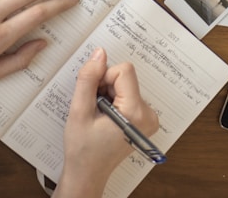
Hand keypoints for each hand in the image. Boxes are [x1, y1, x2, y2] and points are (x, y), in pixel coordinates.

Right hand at [54, 47, 158, 197]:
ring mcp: (149, 117)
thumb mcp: (79, 111)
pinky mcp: (144, 118)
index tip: (94, 96)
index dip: (103, 78)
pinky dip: (114, 99)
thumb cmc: (82, 149)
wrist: (88, 174)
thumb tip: (99, 53)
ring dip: (108, 93)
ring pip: (125, 83)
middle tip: (95, 109)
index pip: (124, 71)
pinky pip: (128, 93)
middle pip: (125, 77)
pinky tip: (105, 117)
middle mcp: (148, 114)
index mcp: (136, 112)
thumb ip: (88, 79)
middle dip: (105, 86)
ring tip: (99, 115)